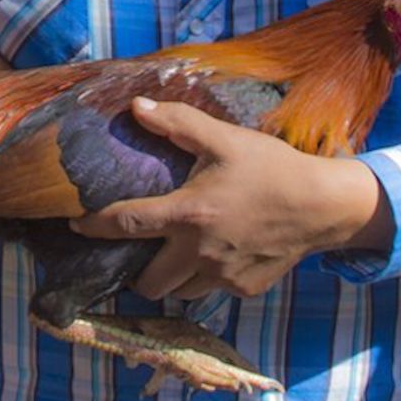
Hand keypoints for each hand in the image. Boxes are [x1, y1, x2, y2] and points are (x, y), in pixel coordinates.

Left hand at [72, 97, 394, 299]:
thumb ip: (178, 124)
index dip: (94, 226)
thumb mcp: (224, 138)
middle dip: (137, 272)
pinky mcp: (245, 289)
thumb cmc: (271, 166)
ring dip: (172, 278)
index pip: (126, 224)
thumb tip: (137, 108)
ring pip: (179, 292)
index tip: (76, 225)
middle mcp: (200, 253)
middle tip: (142, 251)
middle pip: (147, 282)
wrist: (324, 205)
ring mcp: (223, 276)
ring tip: (177, 256)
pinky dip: (208, 277)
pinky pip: (213, 290)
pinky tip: (218, 254)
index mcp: (189, 213)